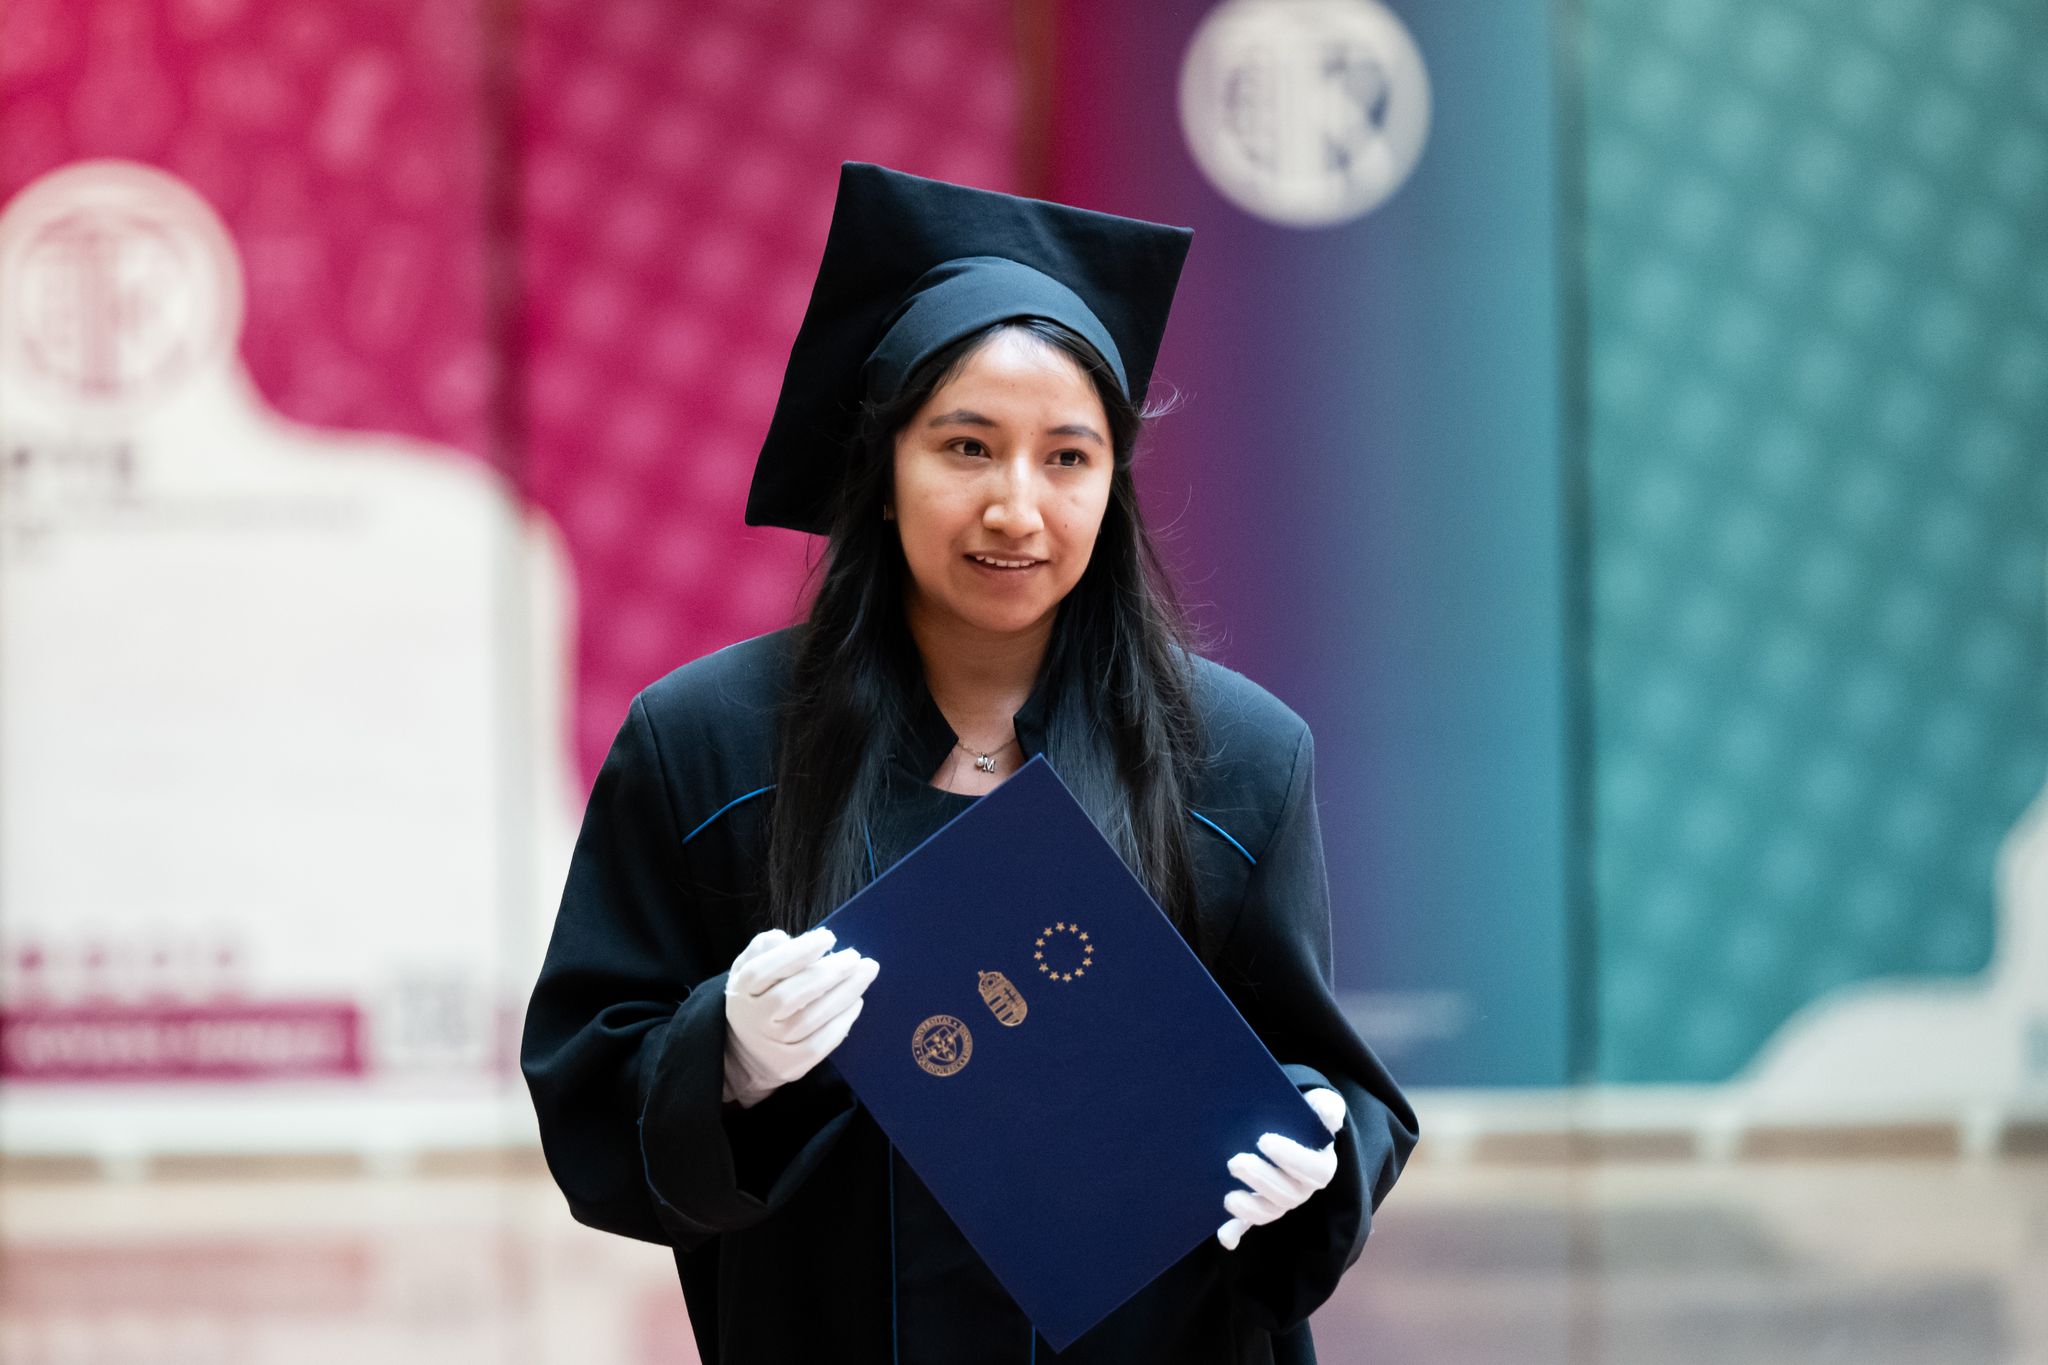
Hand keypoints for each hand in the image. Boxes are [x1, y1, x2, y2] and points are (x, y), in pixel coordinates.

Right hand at [722, 927, 879, 1107]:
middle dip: (828, 973)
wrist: (748, 1052)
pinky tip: (856, 1002)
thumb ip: (763, 948)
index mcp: (741, 990)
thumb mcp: (749, 967)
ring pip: (810, 1019)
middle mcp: (753, 1019)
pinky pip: (820, 1044)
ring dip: (843, 994)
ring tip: (864, 973)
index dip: (797, 952)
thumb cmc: (758, 997)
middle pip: (790, 995)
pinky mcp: (790, 1065)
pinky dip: (842, 1022)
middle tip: (854, 956)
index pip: (764, 970)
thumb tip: (784, 939)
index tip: (828, 937)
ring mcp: (771, 1045)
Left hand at [1215, 1087, 1346, 1250]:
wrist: (1286, 1125)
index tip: (1264, 1139)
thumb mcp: (1319, 1104)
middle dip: (1261, 1179)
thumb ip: (1327, 1107)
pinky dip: (1236, 1232)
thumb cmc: (1303, 1115)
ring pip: (1270, 1212)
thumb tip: (1329, 1115)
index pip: (1314, 1169)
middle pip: (1288, 1194)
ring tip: (1229, 1197)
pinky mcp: (1258, 1206)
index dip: (1291, 1157)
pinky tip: (1226, 1238)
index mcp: (1321, 1166)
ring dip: (1250, 1207)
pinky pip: (1248, 1224)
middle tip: (1235, 1162)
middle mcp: (1303, 1188)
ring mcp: (1280, 1201)